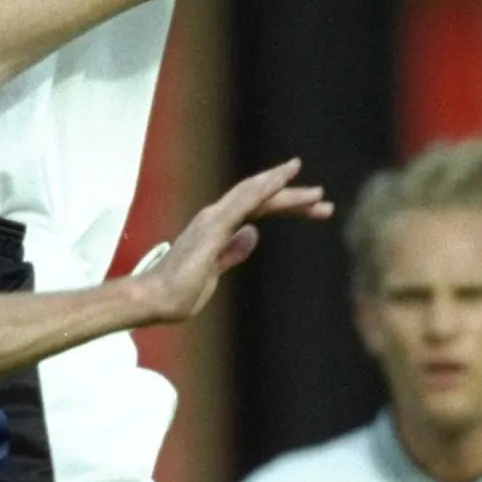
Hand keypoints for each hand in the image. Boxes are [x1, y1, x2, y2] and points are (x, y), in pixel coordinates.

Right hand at [127, 159, 332, 324]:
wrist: (156, 300)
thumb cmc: (180, 292)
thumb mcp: (216, 271)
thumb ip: (232, 252)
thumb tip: (252, 234)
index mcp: (217, 228)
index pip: (257, 210)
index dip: (285, 205)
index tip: (313, 206)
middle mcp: (215, 217)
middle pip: (260, 199)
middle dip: (293, 198)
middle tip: (324, 200)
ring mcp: (213, 219)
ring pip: (254, 193)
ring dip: (285, 189)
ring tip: (316, 193)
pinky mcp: (212, 227)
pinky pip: (242, 201)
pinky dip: (264, 188)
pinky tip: (282, 181)